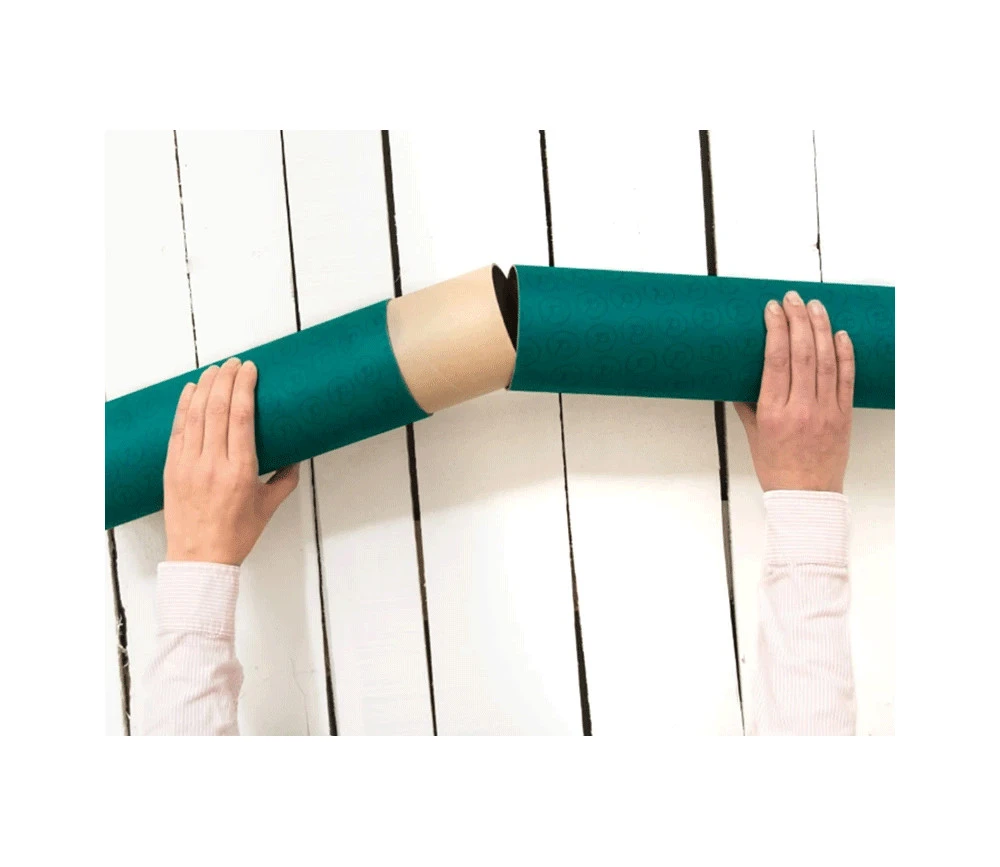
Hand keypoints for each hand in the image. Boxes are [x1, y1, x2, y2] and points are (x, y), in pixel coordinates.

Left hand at [164, 357, 299, 564]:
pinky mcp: (172, 468)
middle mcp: (212, 463)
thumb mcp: (269, 506)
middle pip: (218, 408)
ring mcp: (188, 464)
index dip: (244, 387)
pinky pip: (177, 430)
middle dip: (226, 379)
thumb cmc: (236, 535)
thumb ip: (285, 478)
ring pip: (195, 414)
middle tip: (235, 363)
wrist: (200, 558)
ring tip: (215, 368)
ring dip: (205, 387)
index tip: (250, 370)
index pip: (241, 416)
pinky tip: (190, 390)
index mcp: (239, 470)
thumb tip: (294, 457)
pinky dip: (183, 406)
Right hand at [734, 290, 853, 492]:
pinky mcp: (844, 415)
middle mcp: (801, 408)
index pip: (776, 360)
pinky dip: (844, 354)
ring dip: (821, 329)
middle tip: (792, 298)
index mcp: (774, 412)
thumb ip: (748, 404)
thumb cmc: (776, 468)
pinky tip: (840, 334)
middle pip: (802, 354)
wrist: (807, 497)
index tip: (772, 309)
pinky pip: (846, 379)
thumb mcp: (753, 435)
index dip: (775, 330)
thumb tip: (740, 378)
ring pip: (826, 361)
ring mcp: (826, 411)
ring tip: (815, 306)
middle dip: (797, 320)